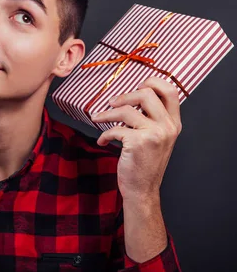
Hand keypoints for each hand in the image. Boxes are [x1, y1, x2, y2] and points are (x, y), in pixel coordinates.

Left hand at [91, 77, 182, 201]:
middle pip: (146, 93)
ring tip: (97, 119)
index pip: (170, 91)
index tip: (136, 85)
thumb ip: (151, 118)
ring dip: (106, 114)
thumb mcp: (156, 138)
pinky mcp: (139, 142)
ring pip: (126, 109)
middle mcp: (168, 126)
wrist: (142, 189)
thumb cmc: (144, 162)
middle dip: (124, 96)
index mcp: (174, 123)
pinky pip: (115, 128)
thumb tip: (130, 96)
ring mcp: (155, 134)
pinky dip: (105, 134)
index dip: (152, 81)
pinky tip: (102, 141)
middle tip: (111, 103)